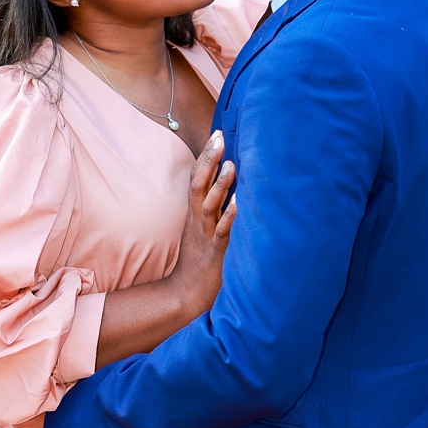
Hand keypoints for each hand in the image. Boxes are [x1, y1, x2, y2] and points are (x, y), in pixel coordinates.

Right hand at [167, 131, 236, 320]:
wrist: (187, 293)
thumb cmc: (201, 257)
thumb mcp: (204, 227)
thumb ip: (213, 205)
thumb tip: (230, 181)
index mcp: (195, 212)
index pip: (197, 178)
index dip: (205, 156)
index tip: (217, 134)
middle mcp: (198, 220)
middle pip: (199, 185)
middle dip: (209, 161)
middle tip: (220, 138)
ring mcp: (206, 235)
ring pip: (210, 206)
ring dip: (220, 185)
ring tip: (232, 165)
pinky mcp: (216, 251)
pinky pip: (223, 232)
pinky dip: (230, 217)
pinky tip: (240, 204)